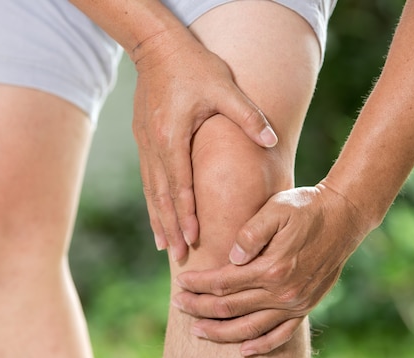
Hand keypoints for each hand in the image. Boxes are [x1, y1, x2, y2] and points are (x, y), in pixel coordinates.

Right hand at [131, 29, 277, 260]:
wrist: (156, 46)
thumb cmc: (192, 65)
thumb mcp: (224, 87)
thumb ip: (247, 116)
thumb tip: (270, 142)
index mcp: (173, 137)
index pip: (180, 185)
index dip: (186, 214)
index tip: (193, 239)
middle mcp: (154, 147)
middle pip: (161, 196)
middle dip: (170, 227)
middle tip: (177, 255)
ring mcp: (145, 144)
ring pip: (151, 191)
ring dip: (158, 219)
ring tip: (163, 245)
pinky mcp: (142, 139)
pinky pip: (148, 178)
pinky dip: (152, 201)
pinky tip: (156, 213)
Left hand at [172, 183, 370, 355]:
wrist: (344, 216)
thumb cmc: (305, 207)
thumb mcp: (276, 209)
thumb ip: (250, 234)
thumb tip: (230, 259)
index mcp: (271, 267)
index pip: (223, 282)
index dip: (198, 284)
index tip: (180, 282)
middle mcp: (283, 292)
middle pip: (230, 308)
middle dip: (200, 307)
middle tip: (178, 304)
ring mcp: (295, 303)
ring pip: (250, 328)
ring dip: (220, 332)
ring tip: (197, 331)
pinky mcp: (306, 307)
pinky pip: (281, 335)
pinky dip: (261, 345)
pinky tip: (244, 350)